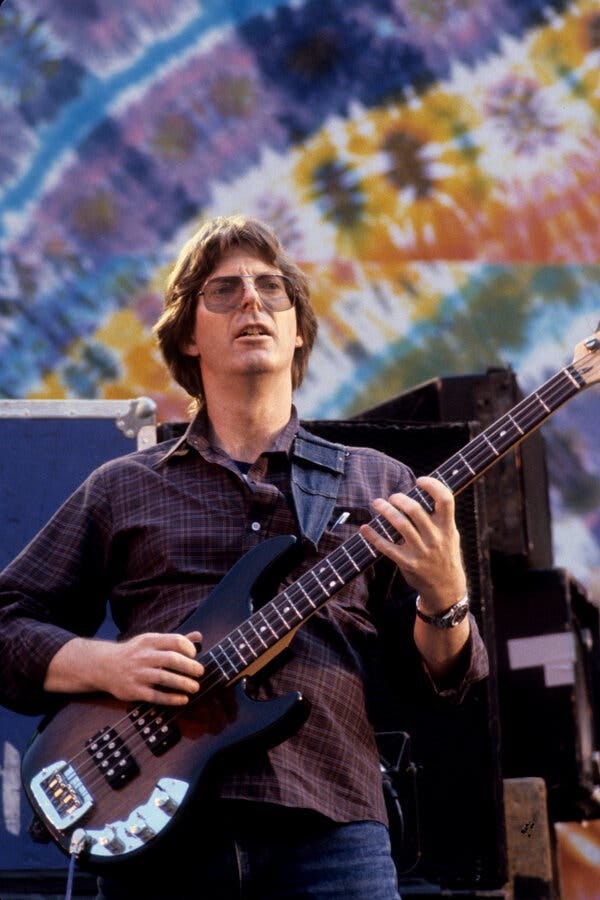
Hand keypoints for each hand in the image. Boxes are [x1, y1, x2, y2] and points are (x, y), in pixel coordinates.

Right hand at [44, 630, 203, 706]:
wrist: (104, 666)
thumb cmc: (134, 652)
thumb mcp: (151, 641)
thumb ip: (175, 640)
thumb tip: (199, 636)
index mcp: (150, 641)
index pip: (175, 641)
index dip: (189, 648)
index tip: (194, 655)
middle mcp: (144, 656)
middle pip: (172, 660)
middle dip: (190, 667)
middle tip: (200, 672)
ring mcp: (138, 674)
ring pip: (164, 678)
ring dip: (183, 684)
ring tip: (195, 687)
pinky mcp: (134, 690)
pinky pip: (155, 696)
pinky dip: (171, 698)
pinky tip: (183, 699)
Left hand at [360, 476, 466, 612]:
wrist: (446, 588)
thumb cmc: (445, 554)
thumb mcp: (451, 535)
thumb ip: (440, 517)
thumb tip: (422, 492)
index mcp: (448, 527)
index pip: (445, 500)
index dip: (433, 485)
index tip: (419, 480)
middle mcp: (435, 538)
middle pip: (415, 509)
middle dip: (399, 498)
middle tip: (392, 497)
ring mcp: (421, 551)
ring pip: (399, 524)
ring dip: (385, 510)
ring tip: (377, 503)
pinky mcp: (407, 563)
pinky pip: (386, 546)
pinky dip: (373, 536)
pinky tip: (365, 527)